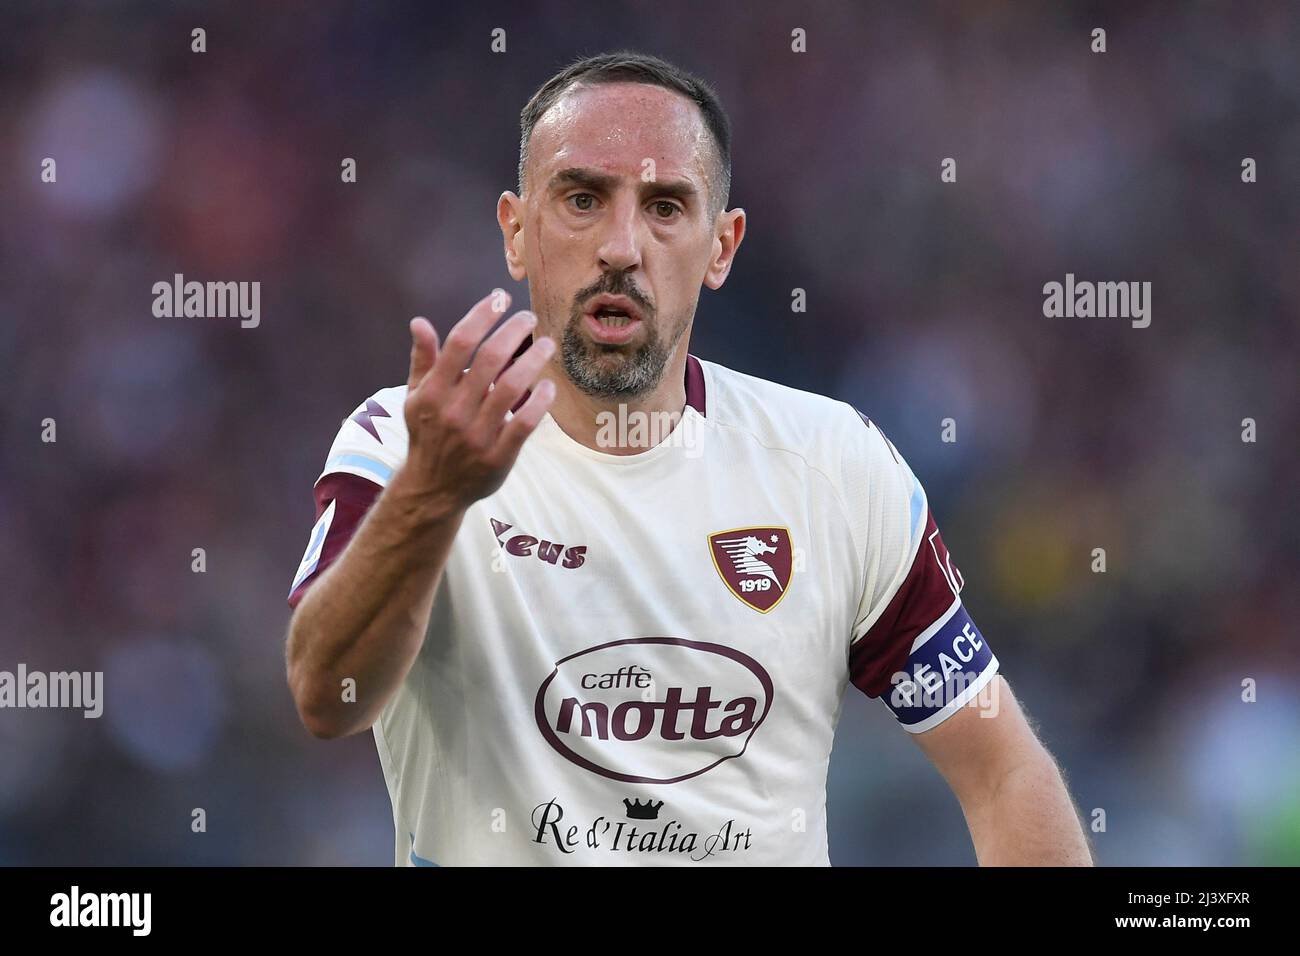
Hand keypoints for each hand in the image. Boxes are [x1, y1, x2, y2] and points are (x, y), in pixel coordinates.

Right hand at [398, 289, 555, 511]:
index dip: (481, 316)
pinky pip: (524, 423)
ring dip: (534, 360)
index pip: (459, 343)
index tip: (499, 298)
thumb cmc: (427, 434)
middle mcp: (453, 411)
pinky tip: (549, 385)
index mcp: (432, 392)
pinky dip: (540, 402)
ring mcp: (476, 436)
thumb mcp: (416, 397)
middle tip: (530, 317)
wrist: (432, 489)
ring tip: (547, 344)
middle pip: (491, 359)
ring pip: (513, 388)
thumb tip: (419, 322)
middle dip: (514, 331)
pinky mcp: (497, 458)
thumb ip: (422, 360)